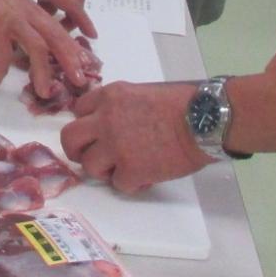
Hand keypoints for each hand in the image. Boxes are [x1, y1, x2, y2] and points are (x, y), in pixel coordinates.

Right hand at [0, 0, 95, 96]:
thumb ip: (3, 29)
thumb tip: (0, 53)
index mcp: (30, 6)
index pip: (57, 28)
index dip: (71, 46)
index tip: (83, 62)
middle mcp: (27, 11)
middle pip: (56, 37)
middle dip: (70, 60)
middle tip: (79, 81)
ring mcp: (12, 17)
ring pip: (37, 47)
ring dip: (42, 71)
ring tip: (42, 91)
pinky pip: (2, 51)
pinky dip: (1, 68)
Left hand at [59, 80, 210, 193]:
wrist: (206, 120)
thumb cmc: (184, 103)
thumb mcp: (142, 92)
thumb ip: (121, 106)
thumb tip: (115, 122)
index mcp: (109, 97)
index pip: (78, 111)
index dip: (87, 124)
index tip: (97, 133)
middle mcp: (104, 120)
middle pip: (70, 139)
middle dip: (78, 151)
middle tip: (93, 157)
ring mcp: (115, 146)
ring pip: (89, 167)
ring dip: (104, 171)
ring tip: (124, 169)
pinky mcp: (131, 170)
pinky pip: (118, 184)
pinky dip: (131, 184)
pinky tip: (146, 177)